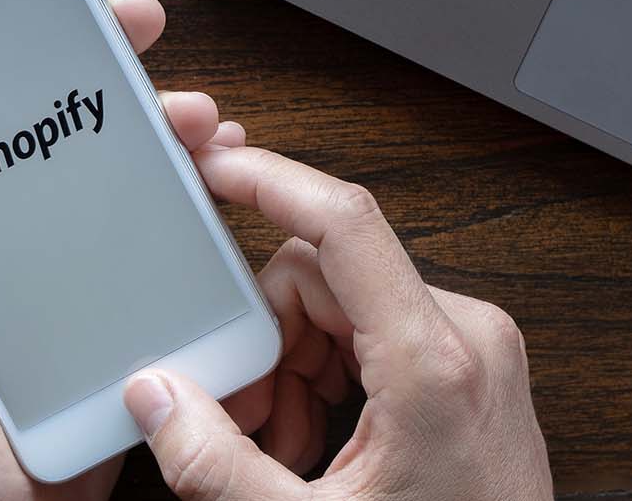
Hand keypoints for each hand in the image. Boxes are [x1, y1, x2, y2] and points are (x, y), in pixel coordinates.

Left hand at [0, 0, 240, 500]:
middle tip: (136, 35)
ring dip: (155, 132)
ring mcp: (61, 280)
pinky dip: (189, 207)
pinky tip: (214, 183)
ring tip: (193, 118)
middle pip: (46, 136)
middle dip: (96, 74)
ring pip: (110, 179)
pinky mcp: (116, 315)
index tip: (34, 9)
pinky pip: (154, 247)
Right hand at [123, 145, 552, 500]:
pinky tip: (319, 441)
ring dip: (296, 365)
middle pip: (325, 275)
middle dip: (269, 341)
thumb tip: (154, 398)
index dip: (269, 181)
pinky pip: (375, 331)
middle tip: (252, 420)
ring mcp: (477, 347)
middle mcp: (468, 334)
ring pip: (344, 302)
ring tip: (289, 448)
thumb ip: (216, 464)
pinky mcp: (475, 364)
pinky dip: (331, 376)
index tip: (214, 167)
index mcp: (434, 362)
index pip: (343, 221)